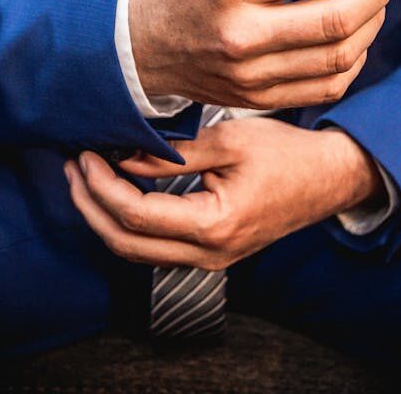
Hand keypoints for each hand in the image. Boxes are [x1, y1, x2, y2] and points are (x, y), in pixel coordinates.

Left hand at [64, 117, 380, 269]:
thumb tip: (124, 156)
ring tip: (84, 180)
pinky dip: (128, 224)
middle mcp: (209, 253)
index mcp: (214, 225)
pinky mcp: (212, 253)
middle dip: (89, 206)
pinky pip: (155, 249)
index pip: (135, 214)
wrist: (329, 178)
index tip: (85, 156)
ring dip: (104, 217)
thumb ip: (173, 153)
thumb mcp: (229, 141)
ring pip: (136, 252)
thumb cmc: (287, 155)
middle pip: (126, 243)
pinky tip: (117, 194)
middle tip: (72, 168)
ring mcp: (210, 259)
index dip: (101, 186)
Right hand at [130, 0, 395, 108]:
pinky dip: (352, 63)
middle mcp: (241, 34)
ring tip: (376, 0)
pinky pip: (323, 89)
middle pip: (336, 19)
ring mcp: (250, 73)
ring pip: (338, 57)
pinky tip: (354, 39)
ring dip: (371, 24)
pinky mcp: (256, 97)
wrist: (138, 42)